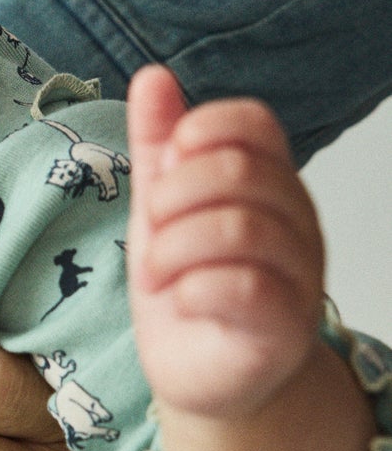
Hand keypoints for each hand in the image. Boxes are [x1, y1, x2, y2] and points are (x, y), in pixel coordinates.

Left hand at [127, 64, 322, 415]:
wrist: (201, 374)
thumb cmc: (186, 283)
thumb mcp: (161, 205)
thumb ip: (158, 144)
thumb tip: (153, 76)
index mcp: (269, 181)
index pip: (254, 122)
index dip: (199, 133)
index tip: (165, 170)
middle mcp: (296, 221)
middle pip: (240, 171)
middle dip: (172, 197)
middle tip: (152, 232)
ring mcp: (298, 275)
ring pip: (239, 228)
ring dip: (173, 249)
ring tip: (158, 273)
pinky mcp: (285, 329)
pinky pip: (244, 288)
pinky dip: (193, 288)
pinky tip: (180, 300)